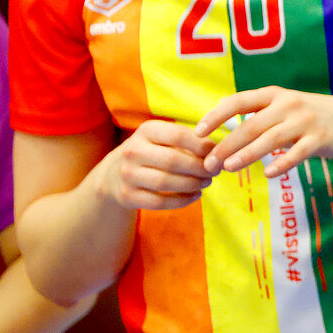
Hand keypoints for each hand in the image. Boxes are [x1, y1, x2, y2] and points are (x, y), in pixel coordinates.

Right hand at [98, 121, 215, 210]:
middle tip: (215, 172)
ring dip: (192, 184)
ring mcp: (127, 175)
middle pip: (173, 161)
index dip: (201, 145)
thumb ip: (190, 142)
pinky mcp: (127, 196)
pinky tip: (196, 195)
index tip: (216, 152)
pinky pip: (159, 202)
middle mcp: (133, 151)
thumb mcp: (164, 139)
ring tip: (207, 182)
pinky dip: (182, 200)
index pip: (178, 135)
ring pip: (165, 182)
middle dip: (200, 168)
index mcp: (146, 131)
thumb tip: (218, 151)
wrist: (114, 174)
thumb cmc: (153, 152)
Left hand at [196, 87, 332, 177]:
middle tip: (208, 163)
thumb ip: (257, 114)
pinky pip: (297, 153)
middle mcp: (288, 105)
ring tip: (228, 168)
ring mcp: (305, 121)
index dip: (216, 116)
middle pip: (250, 125)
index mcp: (274, 95)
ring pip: (270, 139)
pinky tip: (267, 174)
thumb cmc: (309, 115)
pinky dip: (281, 164)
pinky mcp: (320, 139)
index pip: (238, 101)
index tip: (197, 132)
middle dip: (226, 145)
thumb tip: (220, 124)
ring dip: (246, 154)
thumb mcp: (284, 106)